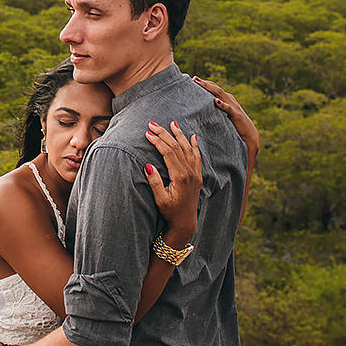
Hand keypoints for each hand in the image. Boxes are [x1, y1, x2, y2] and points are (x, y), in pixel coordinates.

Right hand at [144, 120, 200, 244]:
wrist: (186, 222)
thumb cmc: (170, 212)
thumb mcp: (160, 199)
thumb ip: (155, 182)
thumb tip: (147, 165)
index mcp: (180, 176)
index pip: (168, 152)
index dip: (157, 141)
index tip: (147, 133)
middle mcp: (190, 172)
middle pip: (177, 147)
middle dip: (164, 134)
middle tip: (153, 124)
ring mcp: (195, 173)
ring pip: (187, 148)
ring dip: (179, 135)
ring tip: (172, 123)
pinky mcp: (197, 175)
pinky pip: (196, 156)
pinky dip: (194, 145)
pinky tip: (192, 137)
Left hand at [193, 76, 259, 157]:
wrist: (249, 134)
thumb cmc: (234, 125)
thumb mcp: (222, 115)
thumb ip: (214, 110)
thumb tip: (200, 109)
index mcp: (226, 99)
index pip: (214, 88)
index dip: (205, 83)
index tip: (193, 79)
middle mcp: (229, 99)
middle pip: (215, 88)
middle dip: (205, 83)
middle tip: (194, 78)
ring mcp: (233, 106)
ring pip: (221, 94)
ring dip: (210, 88)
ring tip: (201, 84)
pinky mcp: (236, 114)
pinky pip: (228, 108)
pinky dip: (222, 104)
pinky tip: (216, 101)